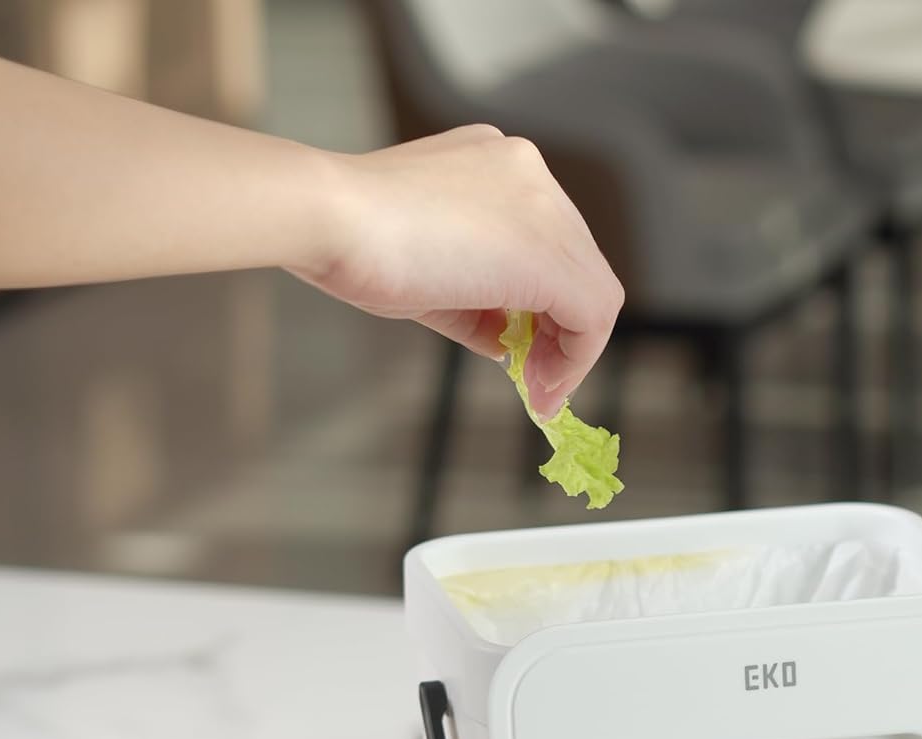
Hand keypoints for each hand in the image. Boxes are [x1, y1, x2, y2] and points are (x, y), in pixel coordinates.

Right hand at [294, 126, 624, 419]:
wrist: (328, 218)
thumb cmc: (354, 242)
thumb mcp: (429, 273)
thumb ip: (477, 302)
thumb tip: (506, 343)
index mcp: (496, 165)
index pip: (545, 243)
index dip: (544, 306)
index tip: (524, 352)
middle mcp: (528, 173)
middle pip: (576, 263)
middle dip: (561, 331)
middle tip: (538, 381)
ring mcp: (542, 203)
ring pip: (591, 288)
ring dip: (571, 351)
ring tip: (539, 389)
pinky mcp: (547, 250)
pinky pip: (592, 310)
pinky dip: (576, 359)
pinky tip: (543, 387)